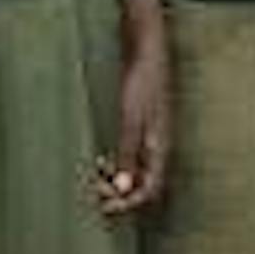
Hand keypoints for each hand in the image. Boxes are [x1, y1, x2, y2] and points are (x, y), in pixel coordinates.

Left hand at [99, 0, 170, 212]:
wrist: (148, 48)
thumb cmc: (143, 79)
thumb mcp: (131, 117)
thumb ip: (127, 153)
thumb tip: (122, 188)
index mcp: (160, 146)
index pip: (150, 189)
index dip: (128, 203)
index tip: (103, 205)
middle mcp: (158, 145)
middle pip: (144, 184)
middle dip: (120, 194)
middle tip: (95, 191)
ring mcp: (151, 136)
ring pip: (136, 172)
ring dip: (117, 181)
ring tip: (96, 177)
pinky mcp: (142, 126)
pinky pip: (131, 157)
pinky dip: (117, 165)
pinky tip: (102, 160)